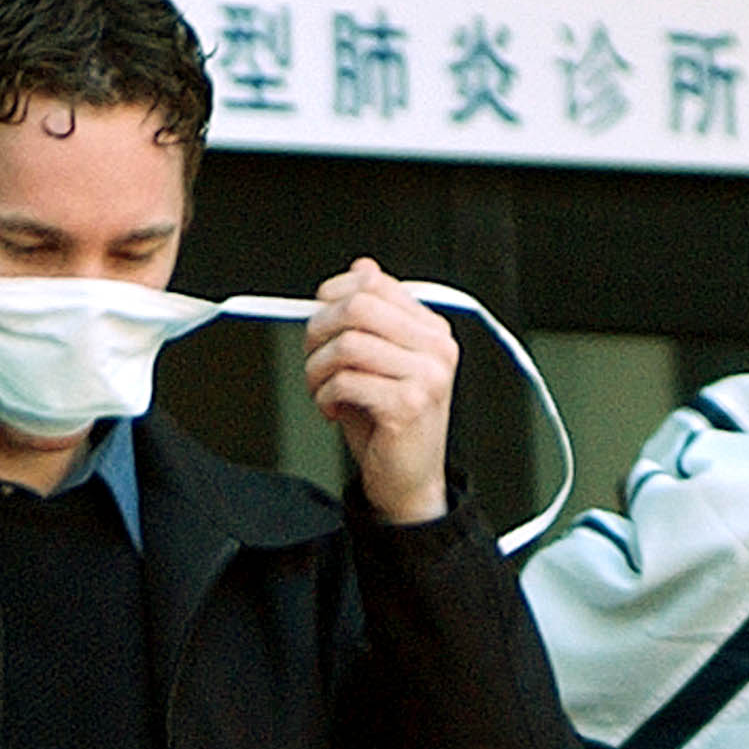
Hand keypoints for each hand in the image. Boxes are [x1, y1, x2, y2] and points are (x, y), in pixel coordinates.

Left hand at [305, 258, 456, 524]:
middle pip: (359, 307)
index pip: (375, 284)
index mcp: (430, 331)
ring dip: (317, 368)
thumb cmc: (389, 423)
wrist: (408, 481)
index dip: (334, 294)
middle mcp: (436, 349)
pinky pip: (347, 381)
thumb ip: (372, 316)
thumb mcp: (378, 361)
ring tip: (320, 388)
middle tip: (312, 357)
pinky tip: (331, 409)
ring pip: (348, 344)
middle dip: (319, 330)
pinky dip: (325, 395)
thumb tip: (362, 267)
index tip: (319, 316)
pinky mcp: (409, 406)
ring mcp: (427, 377)